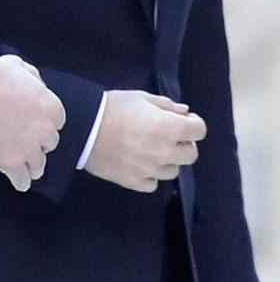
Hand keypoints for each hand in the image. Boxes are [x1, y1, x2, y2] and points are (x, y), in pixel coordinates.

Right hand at [0, 55, 64, 191]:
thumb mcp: (16, 65)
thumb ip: (32, 76)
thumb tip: (36, 84)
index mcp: (52, 107)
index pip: (58, 122)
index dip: (43, 122)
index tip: (32, 122)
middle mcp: (45, 131)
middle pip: (49, 145)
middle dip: (38, 143)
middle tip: (22, 139)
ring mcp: (29, 150)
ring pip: (39, 166)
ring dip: (30, 164)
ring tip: (20, 162)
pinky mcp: (11, 164)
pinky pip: (23, 181)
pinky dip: (20, 181)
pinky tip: (16, 178)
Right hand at [84, 91, 205, 192]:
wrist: (82, 127)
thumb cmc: (113, 107)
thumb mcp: (141, 98)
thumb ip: (167, 106)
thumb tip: (184, 113)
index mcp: (170, 128)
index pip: (199, 131)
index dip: (193, 124)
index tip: (183, 120)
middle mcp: (165, 152)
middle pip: (191, 155)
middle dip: (183, 143)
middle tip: (168, 135)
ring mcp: (150, 170)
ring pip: (173, 171)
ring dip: (167, 160)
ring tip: (150, 149)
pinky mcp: (134, 182)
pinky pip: (152, 184)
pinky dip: (149, 175)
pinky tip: (139, 163)